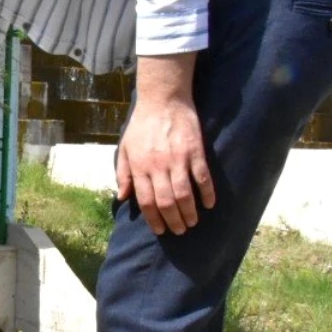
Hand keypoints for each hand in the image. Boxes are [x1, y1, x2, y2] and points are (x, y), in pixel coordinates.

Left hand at [116, 97, 215, 234]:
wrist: (163, 100)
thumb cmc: (141, 125)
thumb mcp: (125, 148)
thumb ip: (123, 173)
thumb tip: (121, 197)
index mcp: (139, 167)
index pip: (146, 201)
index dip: (153, 219)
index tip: (160, 230)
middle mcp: (158, 166)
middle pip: (166, 202)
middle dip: (173, 220)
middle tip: (179, 230)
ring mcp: (178, 159)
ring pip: (184, 194)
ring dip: (189, 212)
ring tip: (192, 222)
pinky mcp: (195, 151)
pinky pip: (202, 178)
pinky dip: (207, 193)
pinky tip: (209, 204)